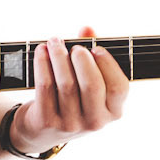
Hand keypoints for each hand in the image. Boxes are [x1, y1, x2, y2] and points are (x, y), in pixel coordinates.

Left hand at [9, 26, 128, 154]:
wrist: (42, 130)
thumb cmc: (73, 98)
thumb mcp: (89, 82)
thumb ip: (93, 54)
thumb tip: (87, 28)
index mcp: (113, 112)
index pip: (118, 87)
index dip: (108, 64)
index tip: (96, 48)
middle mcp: (95, 122)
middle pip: (92, 85)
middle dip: (82, 59)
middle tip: (74, 47)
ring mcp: (71, 124)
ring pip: (66, 84)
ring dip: (59, 57)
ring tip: (54, 42)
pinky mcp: (47, 122)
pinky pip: (45, 87)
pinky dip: (42, 65)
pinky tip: (41, 51)